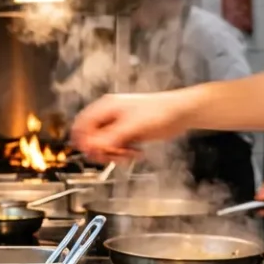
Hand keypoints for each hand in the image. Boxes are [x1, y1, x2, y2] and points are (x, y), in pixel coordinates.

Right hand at [70, 93, 195, 162]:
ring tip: (129, 154)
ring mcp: (118, 125)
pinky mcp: (128, 134)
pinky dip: (123, 154)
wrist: (180, 113)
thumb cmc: (159, 112)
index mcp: (106, 107)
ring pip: (104, 145)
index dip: (84, 140)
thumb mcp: (131, 127)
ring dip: (114, 154)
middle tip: (113, 156)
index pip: (83, 124)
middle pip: (92, 137)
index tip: (92, 153)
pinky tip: (135, 153)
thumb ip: (110, 138)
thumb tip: (91, 148)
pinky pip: (117, 148)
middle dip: (101, 149)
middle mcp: (109, 116)